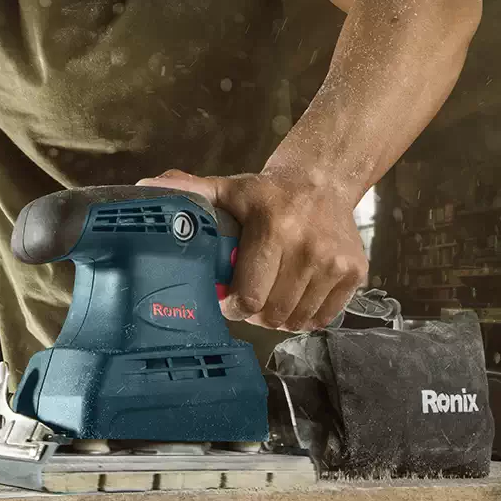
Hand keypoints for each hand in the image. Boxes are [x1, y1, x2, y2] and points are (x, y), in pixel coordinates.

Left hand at [137, 169, 367, 330]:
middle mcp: (309, 247)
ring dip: (279, 317)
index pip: (250, 296)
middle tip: (247, 300)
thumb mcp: (228, 189)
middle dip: (254, 314)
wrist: (324, 181)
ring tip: (270, 296)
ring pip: (298, 320)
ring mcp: (335, 262)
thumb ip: (190, 192)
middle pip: (272, 314)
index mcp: (273, 228)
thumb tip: (144, 189)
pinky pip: (324, 318)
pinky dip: (306, 316)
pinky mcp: (356, 273)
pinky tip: (294, 296)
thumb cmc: (266, 194)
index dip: (233, 307)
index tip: (227, 300)